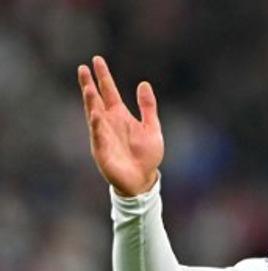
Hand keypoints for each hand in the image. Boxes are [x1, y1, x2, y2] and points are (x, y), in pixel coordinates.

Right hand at [78, 55, 162, 196]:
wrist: (143, 179)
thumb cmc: (147, 155)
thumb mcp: (151, 127)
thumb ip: (147, 107)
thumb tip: (144, 83)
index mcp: (120, 115)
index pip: (109, 92)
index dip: (103, 77)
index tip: (96, 60)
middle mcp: (108, 122)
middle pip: (96, 100)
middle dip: (89, 85)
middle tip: (83, 68)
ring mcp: (103, 135)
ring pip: (94, 115)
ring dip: (91, 102)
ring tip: (88, 88)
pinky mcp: (102, 151)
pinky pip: (99, 137)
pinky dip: (98, 126)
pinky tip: (96, 115)